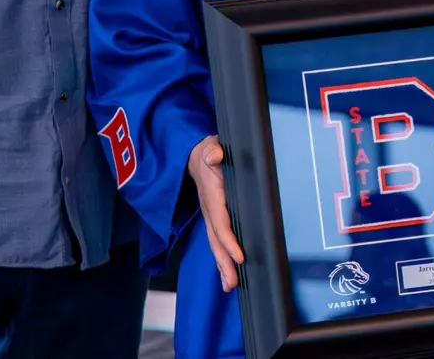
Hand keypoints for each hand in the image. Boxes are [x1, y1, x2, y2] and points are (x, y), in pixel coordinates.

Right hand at [189, 134, 243, 292]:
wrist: (194, 155)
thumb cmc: (207, 151)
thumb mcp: (210, 146)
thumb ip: (213, 150)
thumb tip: (214, 155)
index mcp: (212, 196)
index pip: (220, 222)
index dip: (229, 240)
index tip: (239, 256)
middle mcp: (209, 210)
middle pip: (215, 241)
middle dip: (223, 263)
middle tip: (232, 284)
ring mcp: (210, 216)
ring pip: (215, 245)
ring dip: (222, 266)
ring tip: (229, 286)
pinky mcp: (213, 219)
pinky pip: (218, 241)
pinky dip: (222, 258)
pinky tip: (229, 274)